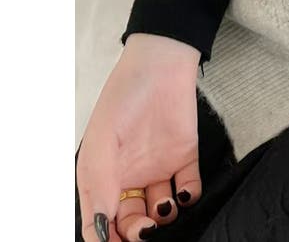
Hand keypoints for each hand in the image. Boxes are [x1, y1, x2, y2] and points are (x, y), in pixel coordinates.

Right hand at [76, 33, 202, 241]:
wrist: (161, 64)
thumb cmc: (123, 97)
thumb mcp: (102, 142)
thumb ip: (100, 185)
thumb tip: (100, 227)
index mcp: (102, 176)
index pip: (99, 222)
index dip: (105, 239)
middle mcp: (128, 176)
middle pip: (129, 222)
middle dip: (135, 234)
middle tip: (143, 230)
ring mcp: (157, 168)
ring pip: (159, 211)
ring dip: (162, 219)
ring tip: (162, 208)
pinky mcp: (184, 156)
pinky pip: (188, 188)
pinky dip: (189, 197)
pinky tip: (184, 193)